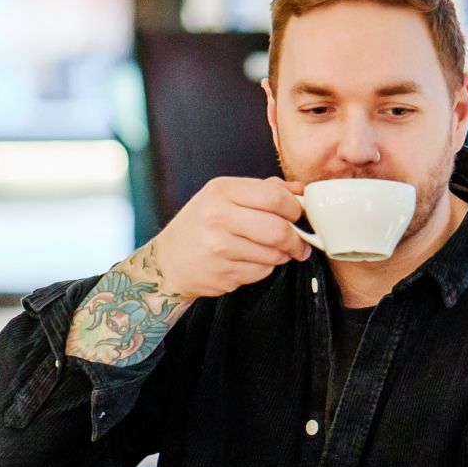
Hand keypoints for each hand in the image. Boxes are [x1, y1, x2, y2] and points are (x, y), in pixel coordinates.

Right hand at [149, 176, 310, 298]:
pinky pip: (261, 273)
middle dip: (296, 239)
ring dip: (282, 255)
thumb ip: (264, 190)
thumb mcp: (225, 196)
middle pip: (278, 229)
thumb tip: (300, 191)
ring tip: (273, 251)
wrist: (167, 262)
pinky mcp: (223, 276)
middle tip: (300, 243)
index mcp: (221, 192)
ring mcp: (219, 250)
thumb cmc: (200, 225)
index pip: (274, 198)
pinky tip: (250, 261)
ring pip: (273, 255)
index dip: (295, 208)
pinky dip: (264, 268)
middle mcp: (217, 218)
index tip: (298, 215)